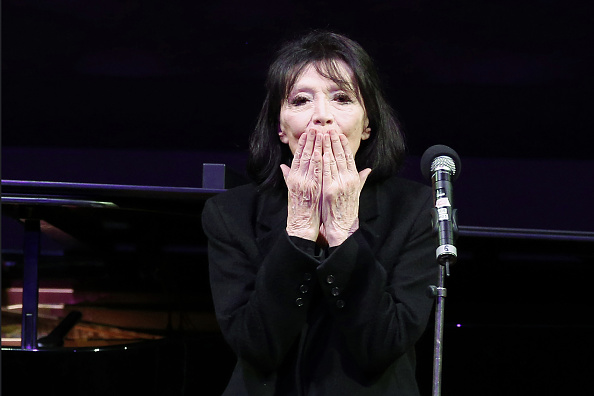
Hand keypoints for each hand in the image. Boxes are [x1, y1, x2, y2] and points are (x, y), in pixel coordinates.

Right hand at [280, 129, 323, 241]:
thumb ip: (288, 177)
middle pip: (304, 155)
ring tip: (320, 134)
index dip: (302, 144)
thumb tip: (283, 166)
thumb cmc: (299, 208)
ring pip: (310, 161)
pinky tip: (322, 152)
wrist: (300, 224)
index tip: (307, 133)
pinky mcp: (312, 189)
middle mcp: (297, 178)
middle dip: (309, 141)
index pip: (298, 156)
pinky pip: (316, 172)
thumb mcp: (291, 190)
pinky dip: (319, 162)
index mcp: (293, 177)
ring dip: (316, 147)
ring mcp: (304, 183)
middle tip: (314, 128)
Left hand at [320, 130, 370, 246]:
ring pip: (333, 161)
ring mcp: (340, 184)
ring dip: (328, 147)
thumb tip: (368, 169)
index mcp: (354, 179)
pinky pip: (326, 172)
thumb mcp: (356, 193)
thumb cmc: (346, 210)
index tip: (339, 134)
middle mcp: (349, 180)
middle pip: (341, 156)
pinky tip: (320, 152)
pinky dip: (323, 161)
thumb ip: (361, 179)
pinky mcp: (330, 190)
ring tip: (323, 135)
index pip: (349, 157)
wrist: (342, 226)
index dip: (344, 145)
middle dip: (335, 141)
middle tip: (330, 129)